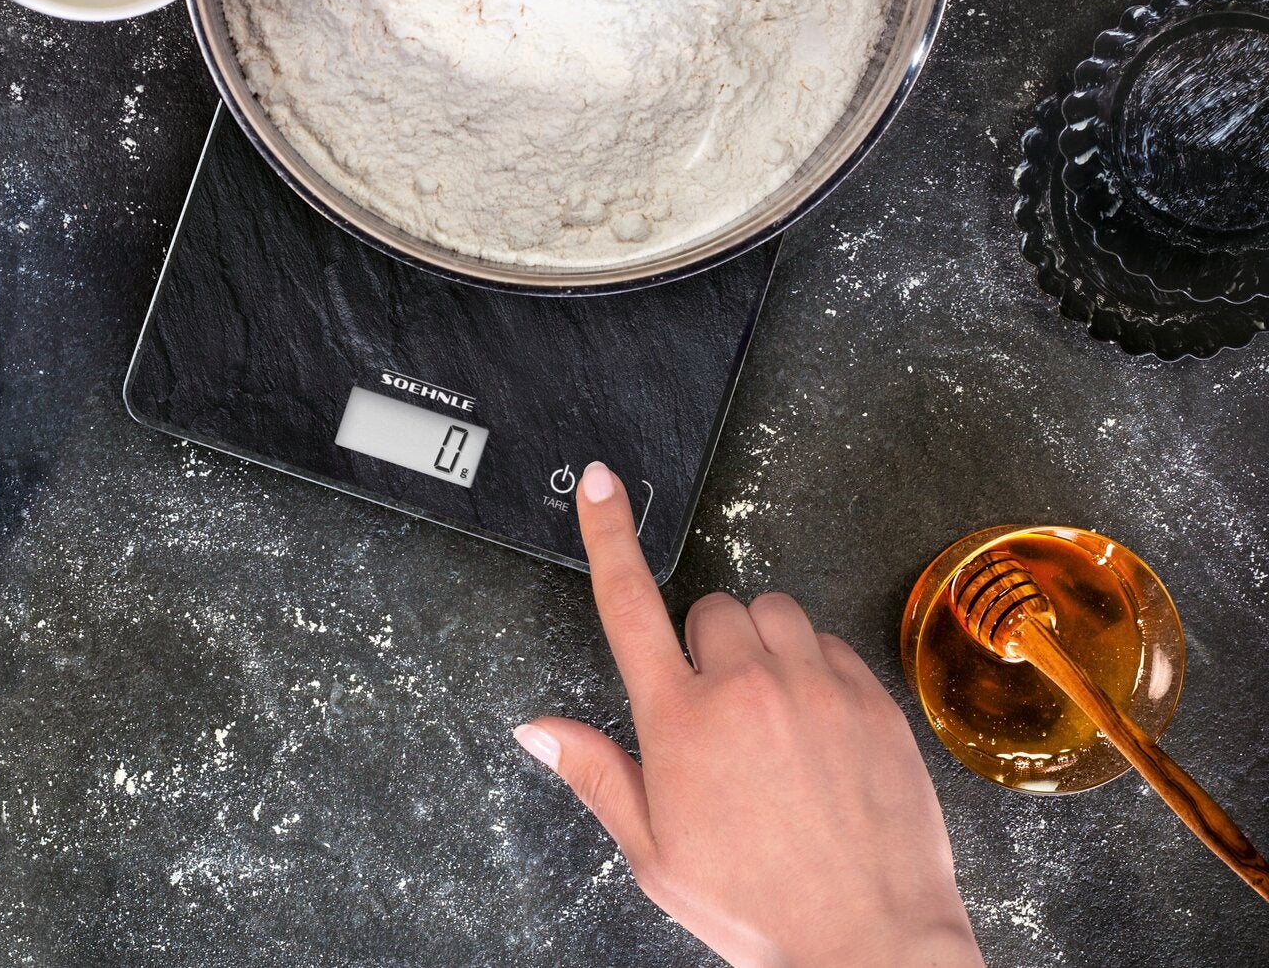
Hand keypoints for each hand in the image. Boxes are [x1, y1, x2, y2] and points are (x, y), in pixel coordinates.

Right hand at [515, 464, 982, 967]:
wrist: (869, 941)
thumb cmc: (759, 906)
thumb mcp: (655, 853)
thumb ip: (596, 774)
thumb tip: (538, 730)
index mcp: (680, 722)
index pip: (629, 603)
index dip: (607, 536)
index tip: (601, 485)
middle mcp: (745, 688)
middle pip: (709, 609)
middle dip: (704, 647)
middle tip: (717, 713)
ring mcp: (813, 686)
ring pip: (772, 613)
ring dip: (761, 647)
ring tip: (768, 714)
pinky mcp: (869, 696)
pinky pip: (829, 642)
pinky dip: (815, 669)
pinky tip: (813, 727)